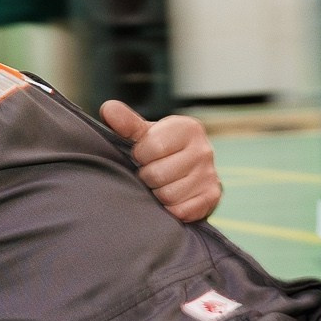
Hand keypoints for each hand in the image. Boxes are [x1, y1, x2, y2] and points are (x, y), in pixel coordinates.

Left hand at [101, 100, 220, 221]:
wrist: (190, 172)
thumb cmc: (162, 150)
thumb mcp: (145, 133)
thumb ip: (126, 123)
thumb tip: (108, 109)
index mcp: (188, 128)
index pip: (151, 147)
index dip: (139, 155)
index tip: (143, 155)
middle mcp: (204, 150)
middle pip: (156, 174)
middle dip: (146, 177)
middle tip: (150, 173)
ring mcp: (210, 175)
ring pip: (167, 195)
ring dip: (157, 194)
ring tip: (161, 184)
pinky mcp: (212, 197)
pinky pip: (180, 211)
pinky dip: (170, 209)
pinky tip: (172, 198)